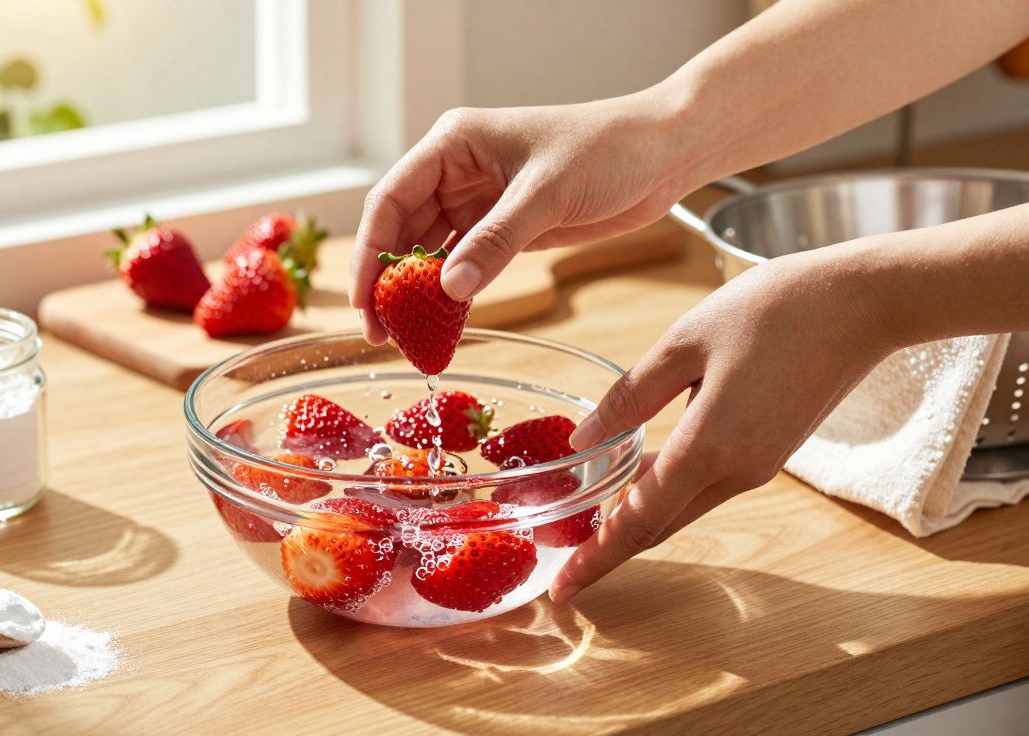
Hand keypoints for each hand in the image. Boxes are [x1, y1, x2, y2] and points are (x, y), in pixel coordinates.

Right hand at [349, 96, 690, 342]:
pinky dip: (451, 295)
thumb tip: (448, 290)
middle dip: (388, 282)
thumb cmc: (607, 149)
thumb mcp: (546, 194)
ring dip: (417, 294)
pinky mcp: (504, 228)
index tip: (364, 302)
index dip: (369, 253)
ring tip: (407, 338)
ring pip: (429, 252)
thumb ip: (496, 242)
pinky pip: (464, 265)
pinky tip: (442, 326)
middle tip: (381, 334)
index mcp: (452, 144)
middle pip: (401, 231)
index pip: (390, 200)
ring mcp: (478, 200)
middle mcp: (456, 171)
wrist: (663, 153)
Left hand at [549, 246, 900, 601]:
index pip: (639, 522)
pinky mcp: (768, 452)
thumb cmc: (773, 310)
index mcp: (710, 448)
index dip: (595, 558)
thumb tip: (583, 439)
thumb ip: (631, 397)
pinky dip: (664, 493)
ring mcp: (757, 467)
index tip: (561, 589)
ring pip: (681, 508)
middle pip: (658, 527)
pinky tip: (633, 477)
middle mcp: (737, 472)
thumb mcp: (683, 343)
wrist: (862, 304)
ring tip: (583, 521)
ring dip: (634, 521)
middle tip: (558, 562)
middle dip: (606, 550)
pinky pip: (705, 486)